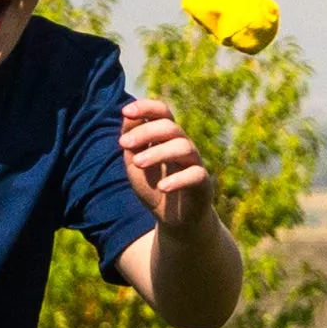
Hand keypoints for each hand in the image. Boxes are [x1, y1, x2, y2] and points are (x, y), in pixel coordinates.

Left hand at [119, 96, 215, 235]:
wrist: (173, 219)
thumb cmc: (153, 186)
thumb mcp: (135, 163)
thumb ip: (131, 140)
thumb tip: (127, 114)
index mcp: (167, 137)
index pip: (162, 113)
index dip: (146, 107)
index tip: (126, 111)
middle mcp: (183, 145)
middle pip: (170, 127)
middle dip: (145, 132)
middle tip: (123, 144)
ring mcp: (194, 163)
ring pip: (183, 147)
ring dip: (157, 153)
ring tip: (137, 163)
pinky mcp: (203, 183)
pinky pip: (195, 174)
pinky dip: (178, 179)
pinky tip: (161, 187)